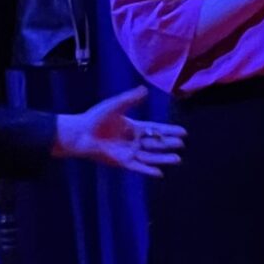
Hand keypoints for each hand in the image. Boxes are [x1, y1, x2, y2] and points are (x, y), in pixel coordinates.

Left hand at [55, 86, 185, 177]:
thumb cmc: (95, 118)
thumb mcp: (115, 106)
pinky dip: (148, 170)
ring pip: (150, 156)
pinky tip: (159, 173)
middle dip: (169, 144)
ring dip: (163, 158)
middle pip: (156, 144)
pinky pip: (138, 167)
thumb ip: (130, 99)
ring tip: (178, 159)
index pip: (156, 129)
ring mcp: (129, 152)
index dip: (169, 130)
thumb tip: (145, 90)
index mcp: (134, 127)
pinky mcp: (122, 161)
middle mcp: (134, 141)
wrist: (80, 133)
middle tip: (182, 144)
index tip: (183, 132)